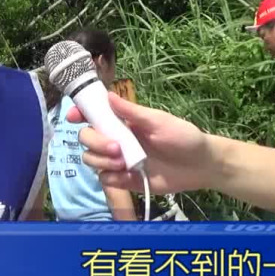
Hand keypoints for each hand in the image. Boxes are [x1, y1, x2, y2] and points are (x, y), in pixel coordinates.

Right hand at [66, 92, 217, 193]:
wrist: (200, 166)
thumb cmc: (183, 137)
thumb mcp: (159, 121)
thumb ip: (132, 112)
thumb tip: (108, 95)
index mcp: (123, 121)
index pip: (94, 115)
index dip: (80, 113)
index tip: (74, 116)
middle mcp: (117, 139)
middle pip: (86, 138)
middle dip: (95, 142)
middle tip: (116, 148)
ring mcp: (119, 160)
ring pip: (91, 158)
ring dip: (102, 160)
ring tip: (125, 163)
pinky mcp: (124, 180)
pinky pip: (104, 178)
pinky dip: (111, 177)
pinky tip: (127, 175)